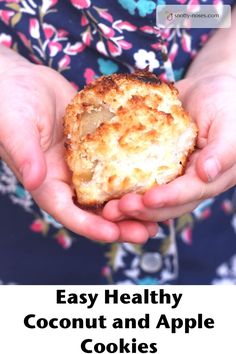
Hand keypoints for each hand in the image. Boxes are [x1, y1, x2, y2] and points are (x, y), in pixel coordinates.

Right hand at [0, 49, 156, 241]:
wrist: (23, 81)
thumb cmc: (10, 103)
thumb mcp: (16, 127)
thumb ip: (26, 154)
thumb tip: (37, 180)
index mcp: (47, 182)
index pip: (68, 212)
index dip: (91, 226)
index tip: (115, 234)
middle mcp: (67, 179)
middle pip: (95, 210)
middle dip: (121, 223)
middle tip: (148, 231)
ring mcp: (84, 164)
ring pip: (110, 191)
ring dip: (133, 203)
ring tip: (159, 212)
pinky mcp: (96, 147)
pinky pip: (116, 164)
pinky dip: (134, 173)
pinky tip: (156, 176)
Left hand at [103, 74, 235, 221]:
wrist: (208, 89)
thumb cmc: (224, 103)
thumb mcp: (229, 124)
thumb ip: (223, 150)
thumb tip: (206, 174)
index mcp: (210, 179)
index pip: (188, 194)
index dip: (168, 198)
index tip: (146, 199)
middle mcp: (189, 184)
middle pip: (165, 205)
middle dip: (140, 210)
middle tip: (114, 211)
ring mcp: (171, 177)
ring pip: (149, 198)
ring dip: (128, 206)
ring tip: (105, 209)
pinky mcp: (155, 167)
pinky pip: (139, 180)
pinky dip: (123, 188)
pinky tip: (103, 190)